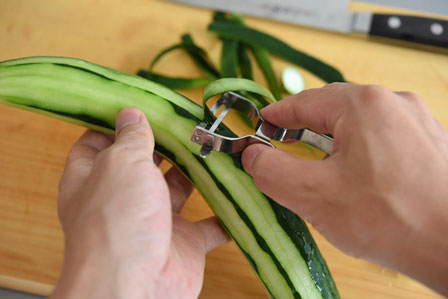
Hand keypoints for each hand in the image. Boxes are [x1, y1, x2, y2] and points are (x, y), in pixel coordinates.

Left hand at [51, 108, 228, 298]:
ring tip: (217, 145)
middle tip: (190, 120)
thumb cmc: (118, 221)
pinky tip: (237, 190)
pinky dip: (223, 212)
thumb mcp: (122, 164)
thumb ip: (131, 137)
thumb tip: (130, 114)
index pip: (98, 141)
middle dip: (166, 142)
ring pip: (179, 188)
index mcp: (94, 178)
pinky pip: (208, 224)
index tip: (141, 103)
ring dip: (198, 171)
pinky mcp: (183, 242)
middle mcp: (123, 198)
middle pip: (144, 162)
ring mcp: (154, 220)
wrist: (136, 287)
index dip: (116, 122)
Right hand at [242, 83, 447, 294]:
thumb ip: (271, 170)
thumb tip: (252, 155)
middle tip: (284, 151)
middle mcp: (394, 103)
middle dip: (304, 130)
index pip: (303, 102)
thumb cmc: (388, 219)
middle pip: (332, 110)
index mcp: (363, 105)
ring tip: (319, 170)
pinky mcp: (430, 143)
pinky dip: (359, 152)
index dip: (275, 116)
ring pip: (358, 125)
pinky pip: (381, 138)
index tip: (259, 128)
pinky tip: (356, 179)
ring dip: (332, 143)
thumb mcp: (313, 195)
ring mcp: (417, 122)